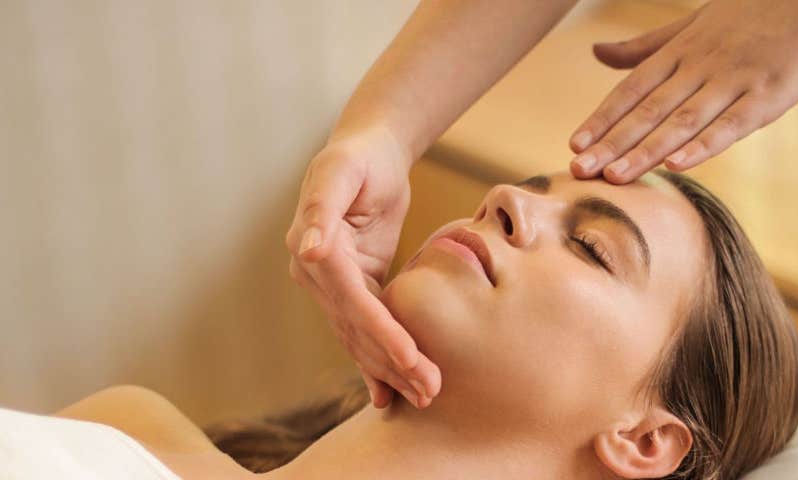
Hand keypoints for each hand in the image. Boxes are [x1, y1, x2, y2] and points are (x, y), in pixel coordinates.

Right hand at [286, 126, 440, 408]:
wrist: (369, 152)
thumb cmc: (359, 157)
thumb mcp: (340, 172)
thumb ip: (321, 209)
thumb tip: (308, 250)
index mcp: (312, 248)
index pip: (350, 300)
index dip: (380, 331)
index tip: (410, 358)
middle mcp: (316, 274)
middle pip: (357, 327)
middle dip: (392, 361)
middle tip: (429, 390)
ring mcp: (333, 285)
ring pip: (361, 336)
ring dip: (390, 368)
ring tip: (424, 395)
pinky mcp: (355, 286)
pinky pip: (366, 328)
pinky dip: (378, 359)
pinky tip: (391, 391)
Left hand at [569, 0, 797, 182]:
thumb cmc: (747, 14)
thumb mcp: (689, 26)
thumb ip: (643, 49)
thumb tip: (597, 53)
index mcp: (678, 52)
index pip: (631, 90)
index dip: (602, 119)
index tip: (575, 146)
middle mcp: (699, 67)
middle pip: (648, 111)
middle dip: (611, 143)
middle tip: (580, 170)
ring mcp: (732, 81)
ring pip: (681, 121)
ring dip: (645, 151)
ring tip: (615, 176)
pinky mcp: (767, 95)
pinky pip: (730, 125)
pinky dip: (703, 145)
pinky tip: (676, 165)